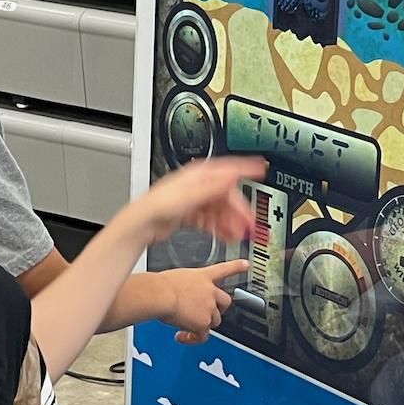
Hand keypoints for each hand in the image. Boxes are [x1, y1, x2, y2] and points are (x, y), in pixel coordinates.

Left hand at [136, 157, 264, 246]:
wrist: (142, 223)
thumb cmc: (158, 206)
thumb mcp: (189, 195)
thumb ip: (213, 187)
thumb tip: (232, 177)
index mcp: (198, 175)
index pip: (227, 169)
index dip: (245, 169)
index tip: (261, 169)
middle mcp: (197, 185)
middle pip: (226, 195)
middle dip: (239, 210)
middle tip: (250, 223)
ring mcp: (194, 199)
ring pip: (220, 209)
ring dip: (231, 221)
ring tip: (239, 234)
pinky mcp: (191, 213)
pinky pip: (212, 219)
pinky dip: (220, 227)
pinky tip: (226, 235)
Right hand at [159, 259, 248, 344]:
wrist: (160, 294)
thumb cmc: (160, 285)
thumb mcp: (175, 278)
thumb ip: (183, 287)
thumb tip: (176, 296)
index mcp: (202, 276)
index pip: (223, 269)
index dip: (236, 267)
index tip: (246, 265)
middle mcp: (209, 291)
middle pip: (224, 302)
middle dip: (218, 309)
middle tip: (206, 314)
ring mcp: (208, 307)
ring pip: (214, 320)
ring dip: (204, 323)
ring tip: (187, 323)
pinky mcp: (203, 323)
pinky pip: (203, 336)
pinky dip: (193, 338)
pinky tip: (182, 336)